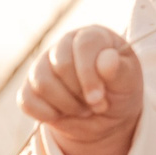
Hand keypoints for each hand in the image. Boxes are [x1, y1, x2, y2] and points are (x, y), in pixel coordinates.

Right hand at [17, 25, 144, 154]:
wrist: (106, 117)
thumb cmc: (120, 92)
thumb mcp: (128, 83)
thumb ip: (120, 70)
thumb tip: (107, 59)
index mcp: (91, 37)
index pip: (83, 46)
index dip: (89, 74)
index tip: (99, 99)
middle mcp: (64, 45)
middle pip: (61, 66)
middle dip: (80, 94)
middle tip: (96, 105)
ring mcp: (43, 65)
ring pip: (42, 83)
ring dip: (65, 105)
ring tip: (83, 110)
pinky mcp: (30, 88)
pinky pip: (27, 101)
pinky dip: (46, 114)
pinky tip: (63, 115)